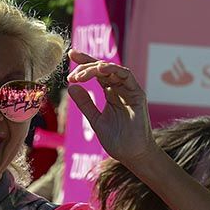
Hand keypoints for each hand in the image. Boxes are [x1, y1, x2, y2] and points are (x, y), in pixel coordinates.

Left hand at [66, 49, 157, 165]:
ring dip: (96, 68)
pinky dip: (114, 70)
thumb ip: (85, 103)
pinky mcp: (138, 94)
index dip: (85, 62)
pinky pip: (127, 76)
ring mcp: (129, 90)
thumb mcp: (95, 120)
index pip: (97, 72)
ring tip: (81, 74)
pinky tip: (101, 70)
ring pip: (113, 70)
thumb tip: (71, 87)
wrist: (132, 155)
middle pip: (103, 68)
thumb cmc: (117, 140)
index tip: (71, 54)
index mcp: (111, 93)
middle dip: (86, 65)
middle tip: (72, 75)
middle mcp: (120, 88)